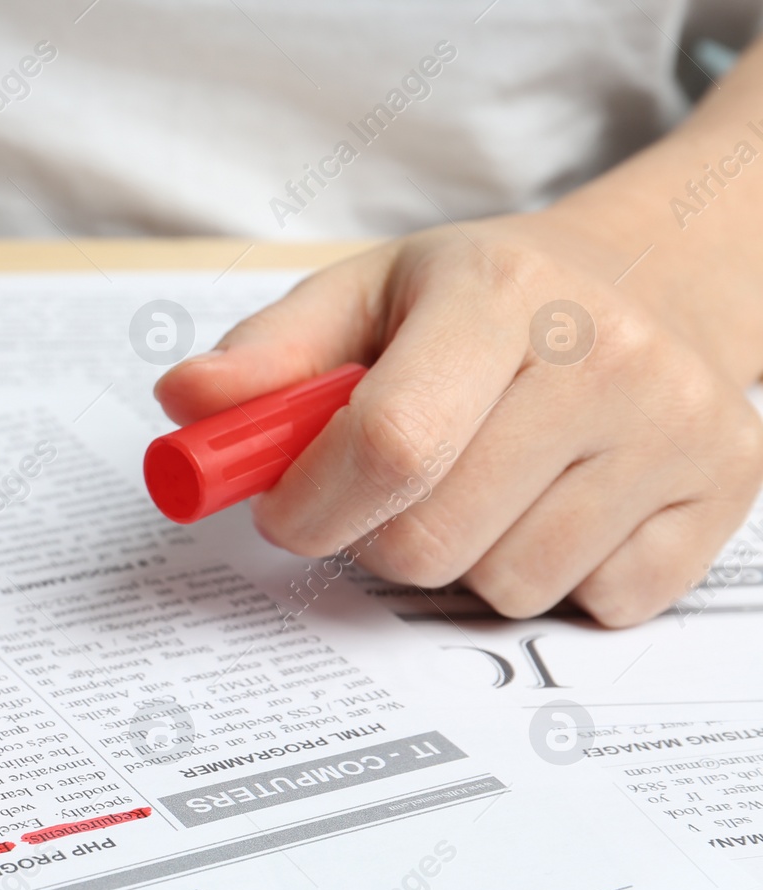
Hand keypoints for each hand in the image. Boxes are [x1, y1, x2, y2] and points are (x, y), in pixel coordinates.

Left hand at [155, 211, 762, 626]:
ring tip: (482, 484)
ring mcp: (678, 428)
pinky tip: (553, 504)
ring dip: (464, 560)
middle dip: (376, 539)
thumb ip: (268, 355)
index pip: (390, 442)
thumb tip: (183, 406)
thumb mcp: (370, 291)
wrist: (654, 281)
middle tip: (387, 494)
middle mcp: (607, 356)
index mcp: (500, 293)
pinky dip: (552, 577)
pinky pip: (594, 605)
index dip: (311, 506)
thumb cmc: (488, 298)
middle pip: (433, 539)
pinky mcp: (725, 491)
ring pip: (507, 586)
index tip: (284, 516)